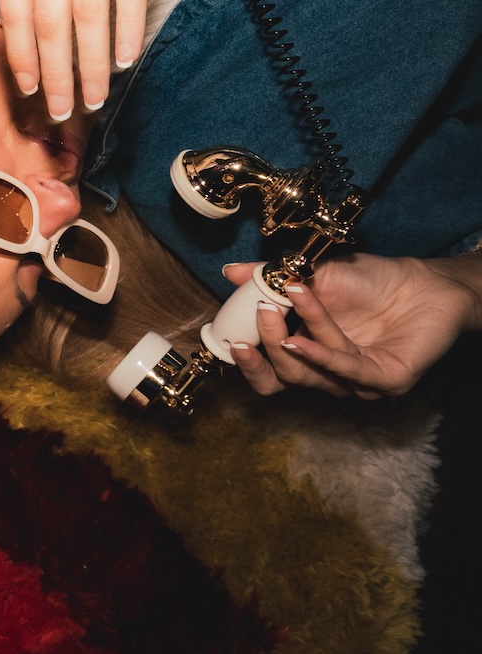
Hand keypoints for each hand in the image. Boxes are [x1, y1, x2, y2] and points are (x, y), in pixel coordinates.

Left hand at [0, 0, 186, 119]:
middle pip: (47, 24)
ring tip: (94, 97)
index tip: (25, 90)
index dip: (19, 55)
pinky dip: (126, 31)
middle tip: (59, 112)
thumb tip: (41, 5)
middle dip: (52, 76)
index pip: (12, 9)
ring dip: (89, 65)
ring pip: (86, 17)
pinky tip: (126, 58)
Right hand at [224, 252, 481, 398]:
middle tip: (258, 314)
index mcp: (309, 353)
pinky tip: (303, 337)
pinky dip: (321, 353)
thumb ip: (272, 277)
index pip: (270, 372)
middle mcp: (331, 373)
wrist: (425, 281)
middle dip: (264, 348)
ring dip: (294, 336)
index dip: (247, 360)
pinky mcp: (388, 380)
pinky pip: (347, 372)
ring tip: (288, 297)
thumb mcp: (312, 274)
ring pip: (312, 373)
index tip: (227, 336)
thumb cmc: (373, 281)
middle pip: (284, 380)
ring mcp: (359, 381)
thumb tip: (231, 272)